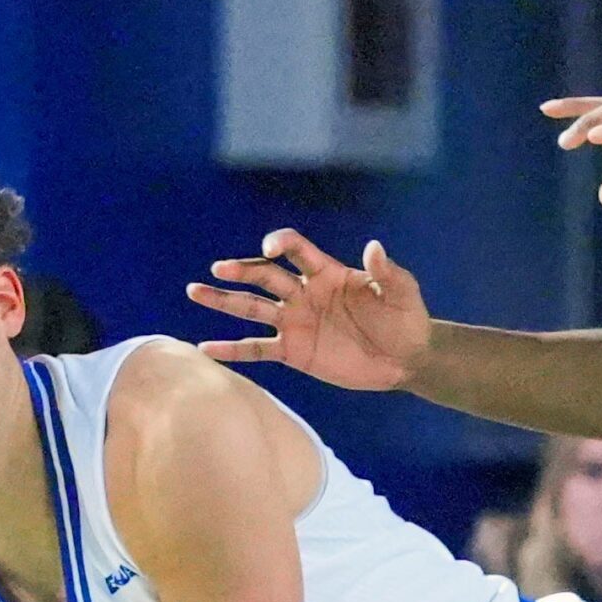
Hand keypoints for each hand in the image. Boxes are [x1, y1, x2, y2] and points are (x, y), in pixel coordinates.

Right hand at [187, 231, 430, 390]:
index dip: (280, 243)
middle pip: (265, 276)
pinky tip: (205, 349)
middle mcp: (304, 293)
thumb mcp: (402, 292)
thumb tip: (374, 247)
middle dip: (240, 271)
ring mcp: (295, 322)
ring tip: (195, 292)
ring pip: (252, 308)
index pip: (295, 250)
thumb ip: (386, 272)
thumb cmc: (406, 319)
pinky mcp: (293, 352)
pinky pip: (256, 349)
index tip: (269, 250)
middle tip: (217, 270)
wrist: (406, 358)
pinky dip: (231, 350)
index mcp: (326, 272)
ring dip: (223, 301)